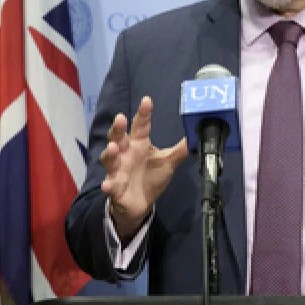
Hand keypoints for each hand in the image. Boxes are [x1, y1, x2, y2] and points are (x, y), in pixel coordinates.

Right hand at [100, 96, 187, 239]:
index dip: (143, 113)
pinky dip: (108, 185)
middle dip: (118, 128)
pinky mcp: (115, 187)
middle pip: (118, 137)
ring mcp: (118, 170)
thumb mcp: (169, 162)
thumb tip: (196, 135)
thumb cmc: (152, 177)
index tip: (147, 101)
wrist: (141, 203)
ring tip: (113, 147)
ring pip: (109, 158)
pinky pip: (110, 185)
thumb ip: (180, 150)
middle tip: (120, 118)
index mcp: (139, 144)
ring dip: (110, 153)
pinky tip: (108, 185)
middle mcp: (125, 153)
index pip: (140, 125)